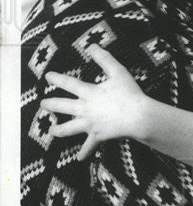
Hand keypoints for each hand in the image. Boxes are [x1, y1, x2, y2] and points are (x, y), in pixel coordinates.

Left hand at [41, 44, 148, 159]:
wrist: (137, 116)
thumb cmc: (129, 93)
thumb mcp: (118, 71)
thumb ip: (104, 58)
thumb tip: (91, 46)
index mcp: (89, 93)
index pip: (69, 84)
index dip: (57, 79)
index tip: (47, 76)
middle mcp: (85, 109)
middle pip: (63, 107)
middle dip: (51, 104)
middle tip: (43, 104)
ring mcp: (89, 124)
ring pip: (69, 129)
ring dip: (59, 130)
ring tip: (52, 131)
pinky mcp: (98, 136)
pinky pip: (89, 146)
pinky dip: (84, 153)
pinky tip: (79, 159)